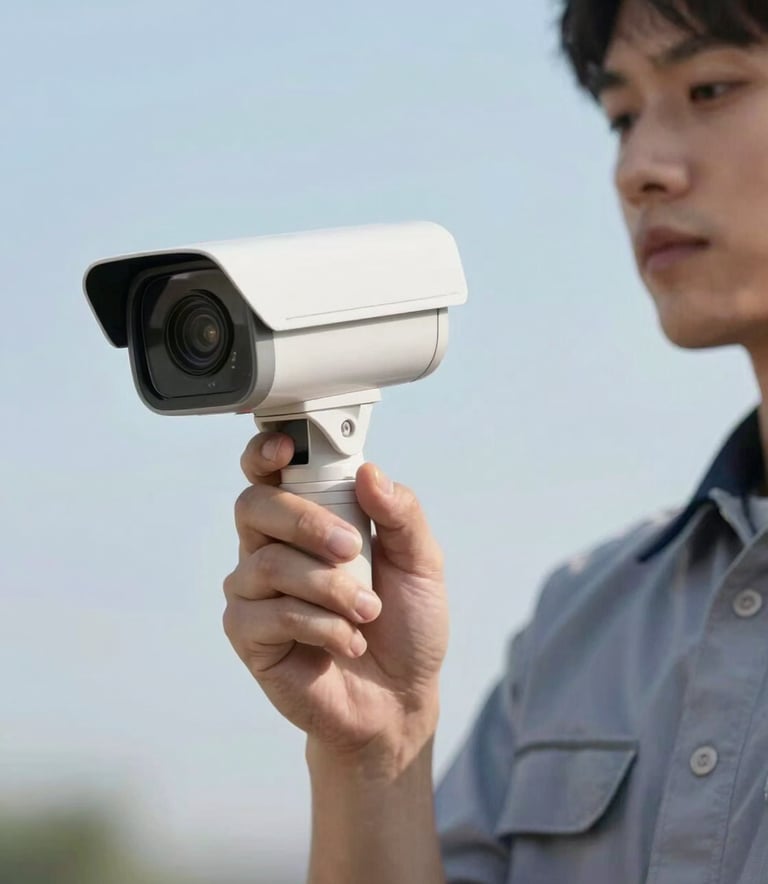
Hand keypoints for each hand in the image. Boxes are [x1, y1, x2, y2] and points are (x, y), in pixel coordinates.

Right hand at [222, 431, 448, 758]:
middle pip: (255, 506)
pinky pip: (270, 614)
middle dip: (306, 522)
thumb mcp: (421, 562)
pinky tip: (347, 641)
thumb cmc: (406, 624)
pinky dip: (320, 626)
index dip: (266, 452)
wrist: (400, 697)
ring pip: (268, 563)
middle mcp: (272, 547)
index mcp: (308, 520)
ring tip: (368, 612)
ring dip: (330, 587)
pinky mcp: (249, 635)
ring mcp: (255, 590)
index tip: (286, 449)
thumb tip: (369, 472)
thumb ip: (401, 514)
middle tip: (353, 549)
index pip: (269, 473)